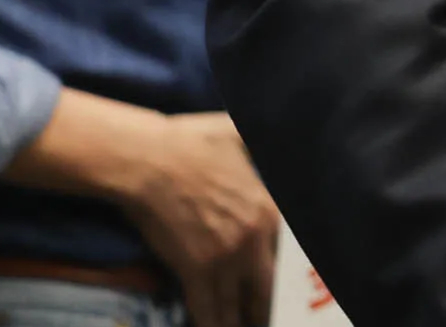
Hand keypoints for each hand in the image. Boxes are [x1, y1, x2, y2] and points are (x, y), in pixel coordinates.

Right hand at [122, 113, 279, 326]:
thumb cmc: (193, 143)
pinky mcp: (193, 270)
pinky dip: (213, 324)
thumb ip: (267, 149)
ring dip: (243, 320)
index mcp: (271, 210)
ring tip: (248, 325)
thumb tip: (290, 140)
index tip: (299, 293)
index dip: (294, 278)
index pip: (293, 256)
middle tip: (277, 317)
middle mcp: (254, 239)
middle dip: (273, 309)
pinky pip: (208, 309)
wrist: (146, 160)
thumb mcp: (244, 137)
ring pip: (241, 305)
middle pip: (272, 288)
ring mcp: (224, 258)